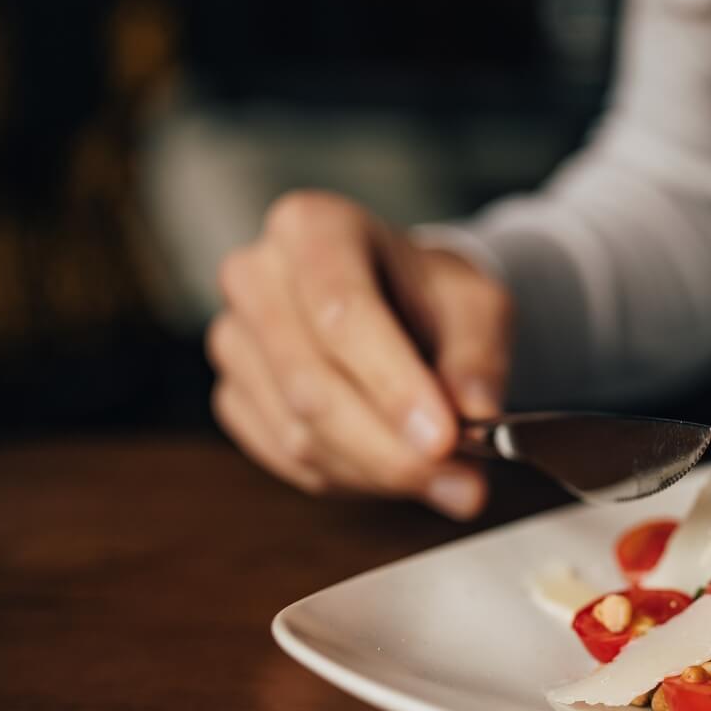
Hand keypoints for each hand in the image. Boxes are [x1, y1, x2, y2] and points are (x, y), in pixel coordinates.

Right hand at [207, 190, 512, 518]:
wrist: (399, 308)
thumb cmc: (432, 298)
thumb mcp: (476, 308)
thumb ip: (478, 357)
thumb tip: (474, 411)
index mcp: (313, 226)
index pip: (342, 311)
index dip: (393, 384)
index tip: (444, 439)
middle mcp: (255, 275)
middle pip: (311, 382)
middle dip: (390, 448)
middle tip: (462, 484)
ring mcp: (233, 338)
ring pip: (298, 431)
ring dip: (379, 470)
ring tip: (446, 478)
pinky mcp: (232, 395)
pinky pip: (285, 457)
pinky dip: (350, 478)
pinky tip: (395, 469)